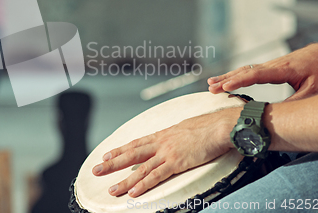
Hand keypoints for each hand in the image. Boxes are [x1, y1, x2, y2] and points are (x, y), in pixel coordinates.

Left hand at [92, 108, 239, 197]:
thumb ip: (175, 136)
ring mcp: (168, 152)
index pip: (136, 143)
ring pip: (140, 168)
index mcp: (163, 134)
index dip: (120, 150)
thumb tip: (173, 140)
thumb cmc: (208, 126)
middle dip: (112, 163)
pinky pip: (157, 176)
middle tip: (96, 170)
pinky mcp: (177, 162)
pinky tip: (134, 192)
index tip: (107, 155)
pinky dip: (144, 185)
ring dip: (125, 180)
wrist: (220, 126)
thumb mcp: (186, 128)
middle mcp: (161, 143)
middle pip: (131, 154)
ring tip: (112, 189)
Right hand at [208, 43, 317, 100]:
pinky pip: (246, 71)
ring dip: (226, 77)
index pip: (256, 75)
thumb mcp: (311, 89)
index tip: (226, 87)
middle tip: (211, 88)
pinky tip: (223, 80)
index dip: (240, 81)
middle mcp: (271, 65)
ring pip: (242, 70)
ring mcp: (266, 65)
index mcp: (282, 69)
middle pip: (244, 72)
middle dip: (226, 80)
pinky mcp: (265, 67)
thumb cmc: (316, 71)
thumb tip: (278, 114)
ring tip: (210, 84)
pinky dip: (233, 75)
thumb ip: (296, 101)